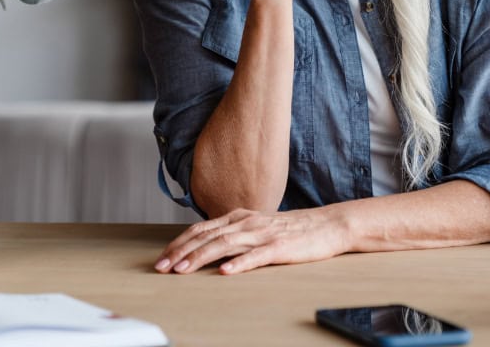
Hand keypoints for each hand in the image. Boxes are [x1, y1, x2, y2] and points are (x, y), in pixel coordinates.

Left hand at [153, 207, 349, 274]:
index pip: (201, 229)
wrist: (327, 225)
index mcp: (240, 217)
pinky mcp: (280, 246)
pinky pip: (256, 256)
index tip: (162, 259)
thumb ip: (234, 233)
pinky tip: (226, 272)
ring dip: (201, 257)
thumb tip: (207, 246)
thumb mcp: (257, 226)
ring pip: (226, 244)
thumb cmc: (292, 229)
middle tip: (162, 267)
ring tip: (183, 270)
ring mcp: (263, 234)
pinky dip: (239, 263)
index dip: (179, 243)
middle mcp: (247, 222)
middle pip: (207, 236)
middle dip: (181, 252)